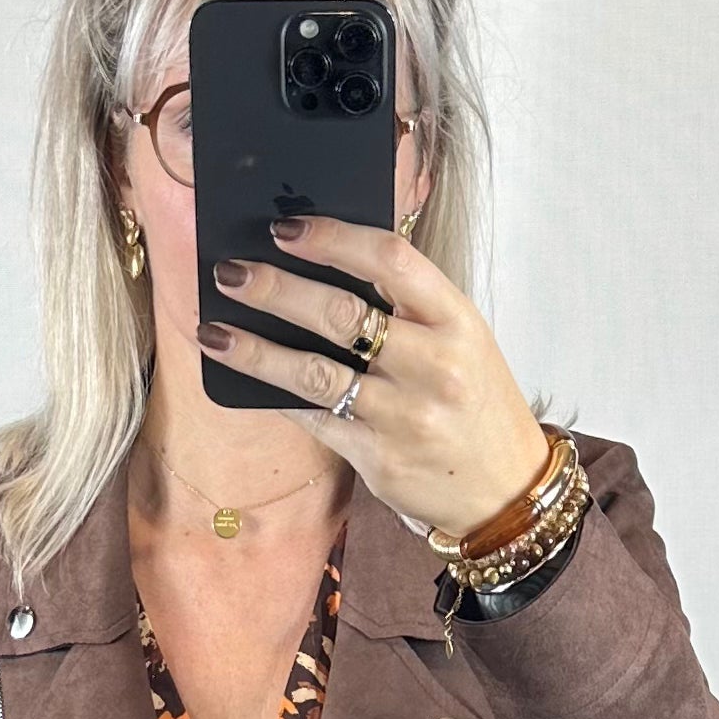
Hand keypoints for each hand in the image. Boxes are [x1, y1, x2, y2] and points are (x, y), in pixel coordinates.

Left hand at [199, 216, 549, 541]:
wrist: (505, 489)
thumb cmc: (477, 404)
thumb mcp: (464, 339)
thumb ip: (409, 305)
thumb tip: (328, 266)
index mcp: (456, 319)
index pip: (389, 260)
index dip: (332, 238)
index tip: (284, 229)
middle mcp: (433, 364)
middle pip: (341, 314)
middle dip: (276, 289)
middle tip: (231, 273)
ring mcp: (405, 415)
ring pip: (315, 372)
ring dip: (256, 350)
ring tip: (213, 331)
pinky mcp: (380, 458)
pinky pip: (316, 419)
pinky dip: (277, 396)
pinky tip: (247, 381)